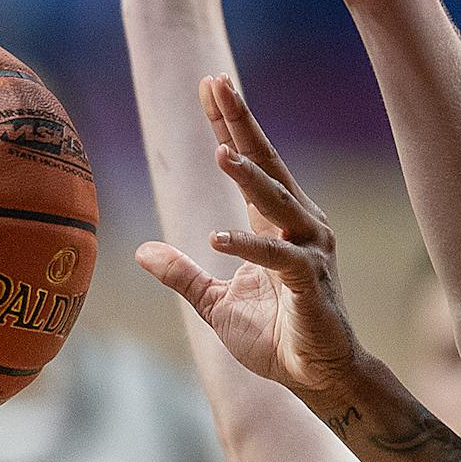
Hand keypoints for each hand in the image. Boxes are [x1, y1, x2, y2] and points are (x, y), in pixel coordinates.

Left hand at [136, 76, 366, 398]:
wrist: (318, 376)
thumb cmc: (276, 336)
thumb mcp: (215, 302)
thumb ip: (183, 274)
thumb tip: (142, 251)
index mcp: (276, 225)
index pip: (250, 164)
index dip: (229, 126)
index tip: (211, 86)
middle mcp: (299, 227)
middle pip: (267, 166)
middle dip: (242, 126)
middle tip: (219, 85)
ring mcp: (309, 252)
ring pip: (276, 203)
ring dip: (250, 177)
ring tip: (221, 150)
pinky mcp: (311, 284)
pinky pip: (279, 258)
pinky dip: (249, 246)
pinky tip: (217, 236)